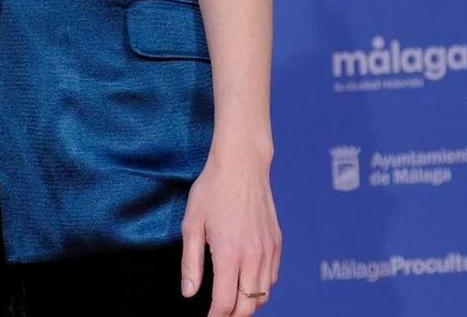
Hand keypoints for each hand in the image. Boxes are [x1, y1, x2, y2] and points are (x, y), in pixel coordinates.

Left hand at [181, 140, 279, 314]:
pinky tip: (246, 282)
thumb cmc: (212, 190)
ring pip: (264, 295)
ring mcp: (268, 250)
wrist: (242, 165)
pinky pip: (272, 278)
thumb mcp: (191, 224)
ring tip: (231, 302)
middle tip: (219, 314)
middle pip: (248, 306)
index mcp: (229, 254)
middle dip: (233, 315)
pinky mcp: (277, 243)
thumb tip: (189, 293)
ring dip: (248, 304)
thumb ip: (190, 262)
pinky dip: (261, 287)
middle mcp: (253, 256)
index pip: (225, 302)